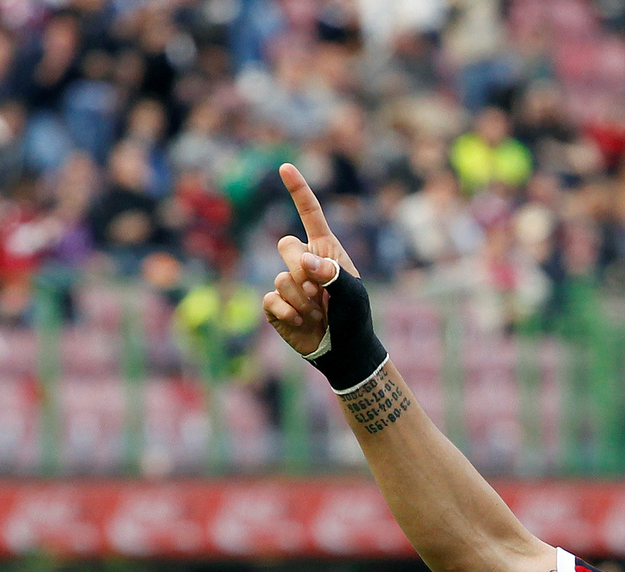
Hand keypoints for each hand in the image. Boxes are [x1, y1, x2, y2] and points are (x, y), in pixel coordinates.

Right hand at [263, 163, 361, 355]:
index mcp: (326, 249)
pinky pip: (270, 299)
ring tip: (318, 312)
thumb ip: (333, 275)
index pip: (310, 214)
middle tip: (320, 292)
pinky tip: (302, 322)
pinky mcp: (275, 304)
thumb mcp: (353, 295)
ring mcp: (288, 282)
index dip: (298, 190)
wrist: (343, 351)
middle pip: (286, 245)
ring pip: (280, 277)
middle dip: (302, 269)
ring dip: (302, 299)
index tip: (285, 167)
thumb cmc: (354, 317)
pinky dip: (287, 312)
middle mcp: (304, 261)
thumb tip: (305, 261)